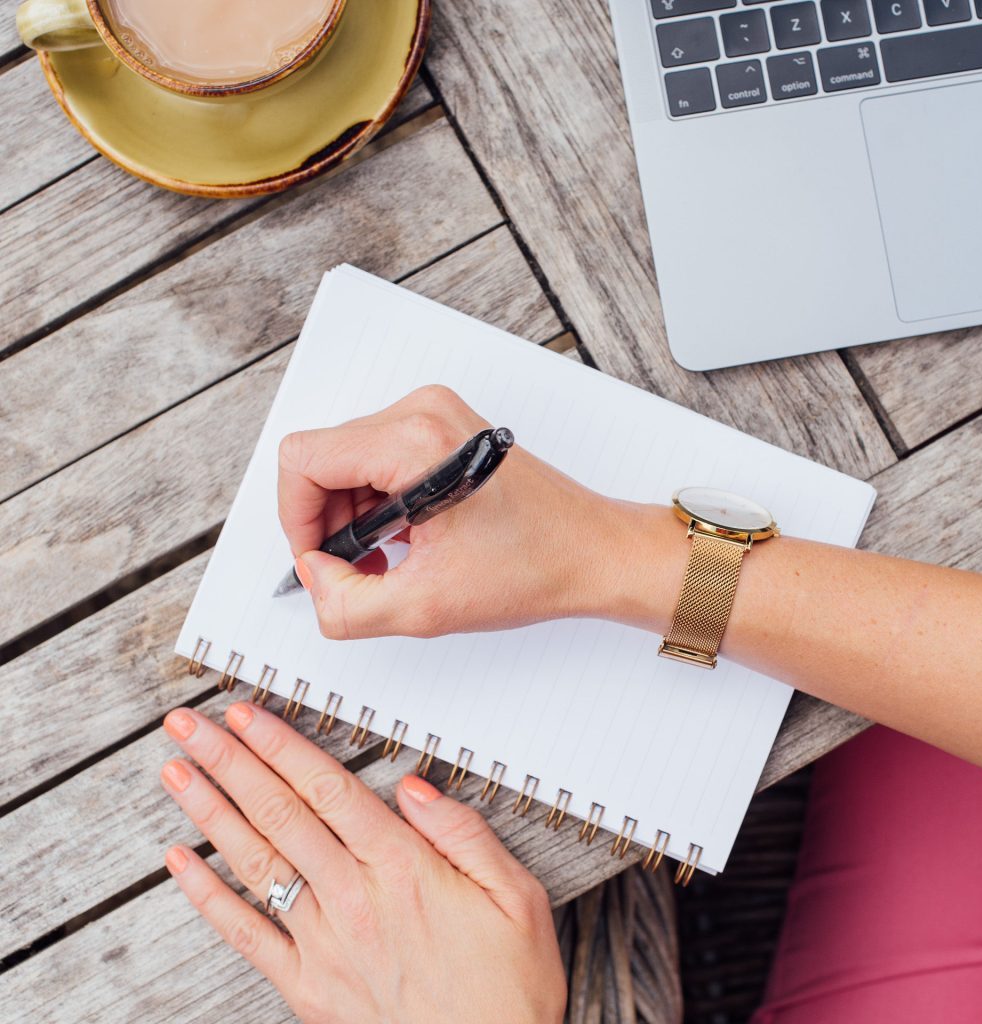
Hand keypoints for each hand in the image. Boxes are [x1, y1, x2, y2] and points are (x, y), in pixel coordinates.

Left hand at [160, 702, 566, 1022]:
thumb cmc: (509, 985)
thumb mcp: (516, 896)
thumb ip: (465, 833)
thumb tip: (415, 786)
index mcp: (403, 868)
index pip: (327, 789)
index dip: (280, 745)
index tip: (245, 713)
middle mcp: (353, 898)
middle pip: (279, 813)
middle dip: (229, 761)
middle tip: (189, 726)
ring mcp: (323, 943)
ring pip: (255, 862)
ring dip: (211, 811)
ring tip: (177, 771)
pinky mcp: (307, 986)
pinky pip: (246, 935)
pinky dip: (207, 897)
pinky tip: (180, 864)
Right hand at [278, 384, 683, 639]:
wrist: (594, 552)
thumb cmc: (535, 567)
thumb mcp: (426, 607)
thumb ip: (346, 605)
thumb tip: (315, 577)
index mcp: (414, 442)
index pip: (304, 459)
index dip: (296, 518)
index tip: (320, 560)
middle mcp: (422, 412)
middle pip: (324, 457)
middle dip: (327, 521)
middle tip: (356, 569)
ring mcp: (436, 414)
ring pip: (349, 459)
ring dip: (353, 515)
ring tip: (387, 560)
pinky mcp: (446, 428)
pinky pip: (380, 457)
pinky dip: (379, 502)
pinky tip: (404, 541)